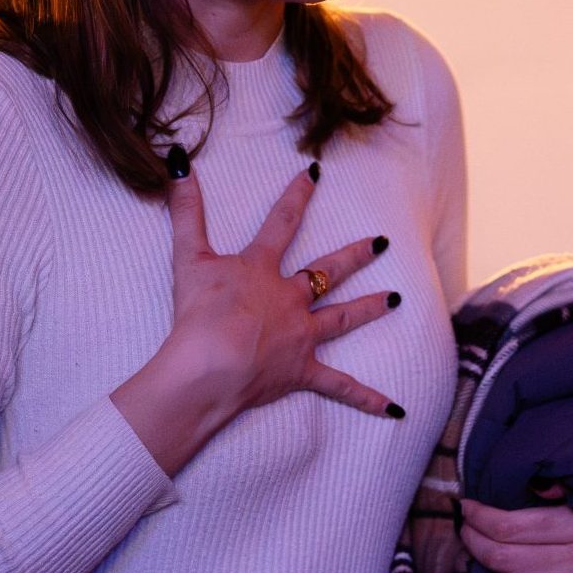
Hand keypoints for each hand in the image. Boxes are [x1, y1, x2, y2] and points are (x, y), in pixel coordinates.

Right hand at [114, 162, 398, 472]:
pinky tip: (394, 409)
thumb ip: (185, 211)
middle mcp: (290, 299)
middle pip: (328, 270)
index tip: (316, 173)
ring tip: (394, 300)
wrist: (209, 366)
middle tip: (381, 243)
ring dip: (369, 308)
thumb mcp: (187, 257)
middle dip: (356, 255)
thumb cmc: (198, 313)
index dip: (297, 196)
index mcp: (262, 270)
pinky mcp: (301, 372)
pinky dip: (367, 399)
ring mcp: (301, 336)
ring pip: (342, 318)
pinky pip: (340, 387)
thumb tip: (178, 162)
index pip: (282, 223)